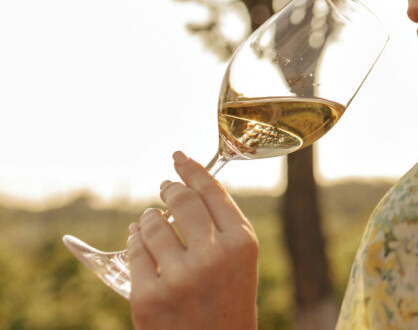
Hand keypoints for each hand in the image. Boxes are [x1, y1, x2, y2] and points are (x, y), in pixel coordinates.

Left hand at [126, 151, 257, 329]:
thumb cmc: (227, 300)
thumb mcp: (239, 261)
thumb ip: (222, 226)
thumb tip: (188, 187)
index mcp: (242, 243)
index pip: (212, 192)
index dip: (192, 170)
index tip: (179, 158)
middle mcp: (214, 256)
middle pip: (182, 200)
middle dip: (169, 189)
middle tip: (165, 187)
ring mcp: (179, 276)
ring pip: (153, 224)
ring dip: (148, 218)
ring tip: (150, 221)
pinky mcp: (149, 296)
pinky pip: (135, 252)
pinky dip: (134, 240)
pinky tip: (137, 239)